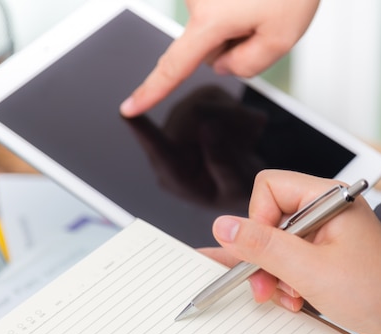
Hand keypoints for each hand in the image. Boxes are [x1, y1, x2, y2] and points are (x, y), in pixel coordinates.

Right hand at [119, 0, 319, 116]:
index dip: (150, 91)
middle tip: (263, 20)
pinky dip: (236, 9)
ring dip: (238, 23)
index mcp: (211, 19)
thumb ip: (246, 67)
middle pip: (207, 49)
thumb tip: (222, 65)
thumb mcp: (282, 38)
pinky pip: (218, 10)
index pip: (174, 67)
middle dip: (234, 43)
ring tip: (262, 3)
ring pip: (214, 29)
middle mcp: (197, 0)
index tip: (130, 107)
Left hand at [125, 85, 265, 208]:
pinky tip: (244, 127)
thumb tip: (208, 127)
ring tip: (253, 131)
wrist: (248, 182)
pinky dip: (233, 108)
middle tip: (254, 126)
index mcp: (175, 177)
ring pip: (201, 103)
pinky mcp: (189, 109)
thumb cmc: (238, 190)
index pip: (158, 151)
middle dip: (226, 117)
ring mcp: (178, 129)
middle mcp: (170, 151)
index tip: (126, 114)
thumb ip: (222, 161)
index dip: (143, 130)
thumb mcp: (236, 187)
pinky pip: (210, 96)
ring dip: (233, 113)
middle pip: (189, 118)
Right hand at [204, 170, 380, 333]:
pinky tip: (297, 298)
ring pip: (275, 242)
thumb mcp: (308, 270)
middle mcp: (325, 209)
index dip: (257, 219)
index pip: (269, 187)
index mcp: (328, 197)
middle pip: (268, 217)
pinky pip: (289, 259)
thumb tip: (223, 226)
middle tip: (265, 283)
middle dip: (264, 255)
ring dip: (274, 273)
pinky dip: (286, 281)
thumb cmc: (377, 293)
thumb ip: (262, 245)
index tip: (262, 252)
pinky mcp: (324, 253)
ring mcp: (325, 232)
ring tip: (290, 295)